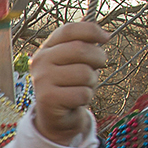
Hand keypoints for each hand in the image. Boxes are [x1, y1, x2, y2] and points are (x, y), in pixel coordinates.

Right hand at [27, 21, 109, 144]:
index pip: (69, 30)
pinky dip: (86, 98)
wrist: (56, 118)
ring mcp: (42, 79)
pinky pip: (82, 93)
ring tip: (83, 87)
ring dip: (92, 82)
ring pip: (84, 73)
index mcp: (46, 48)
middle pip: (80, 49)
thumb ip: (83, 43)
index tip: (106, 38)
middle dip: (98, 58)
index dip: (91, 30)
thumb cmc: (70, 85)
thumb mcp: (74, 62)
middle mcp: (40, 61)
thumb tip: (102, 30)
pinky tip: (77, 101)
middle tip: (97, 68)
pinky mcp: (48, 98)